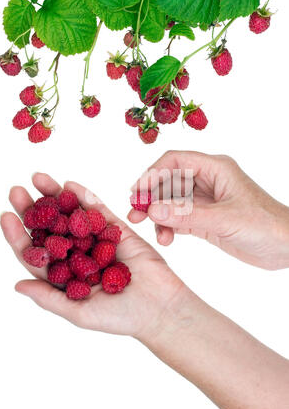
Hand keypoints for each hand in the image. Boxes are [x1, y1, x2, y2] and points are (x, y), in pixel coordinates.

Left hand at [0, 173, 185, 336]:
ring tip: (39, 178)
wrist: (160, 308)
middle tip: (16, 190)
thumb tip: (16, 285)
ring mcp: (97, 240)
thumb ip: (49, 298)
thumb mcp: (79, 312)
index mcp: (66, 276)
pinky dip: (85, 197)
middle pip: (50, 229)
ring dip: (55, 196)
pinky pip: (99, 210)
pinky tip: (70, 185)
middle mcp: (79, 255)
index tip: (6, 216)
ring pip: (72, 215)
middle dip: (33, 209)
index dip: (19, 236)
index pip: (37, 253)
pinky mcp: (117, 230)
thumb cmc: (121, 317)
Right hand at [128, 151, 288, 270]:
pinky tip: (167, 239)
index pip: (174, 162)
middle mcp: (207, 181)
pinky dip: (169, 228)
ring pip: (171, 202)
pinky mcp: (205, 220)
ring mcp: (205, 201)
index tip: (137, 192)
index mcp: (215, 168)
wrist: (287, 246)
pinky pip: (179, 219)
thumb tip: (152, 210)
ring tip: (152, 232)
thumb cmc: (266, 224)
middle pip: (168, 182)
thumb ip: (187, 215)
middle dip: (151, 197)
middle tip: (135, 214)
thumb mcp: (225, 219)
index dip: (152, 174)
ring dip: (158, 215)